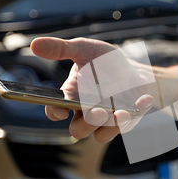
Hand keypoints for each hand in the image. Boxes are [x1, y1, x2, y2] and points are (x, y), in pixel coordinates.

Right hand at [30, 37, 153, 143]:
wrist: (135, 70)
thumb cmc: (105, 62)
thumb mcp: (85, 50)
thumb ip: (61, 49)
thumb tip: (34, 44)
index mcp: (70, 96)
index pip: (55, 110)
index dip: (55, 112)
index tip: (61, 109)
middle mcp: (84, 112)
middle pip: (78, 130)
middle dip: (87, 123)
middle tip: (97, 111)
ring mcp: (104, 121)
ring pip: (100, 134)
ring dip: (110, 125)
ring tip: (121, 112)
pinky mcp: (124, 122)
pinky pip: (126, 126)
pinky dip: (136, 113)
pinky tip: (144, 99)